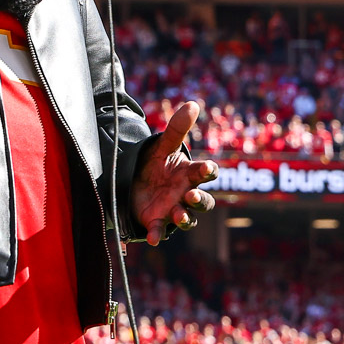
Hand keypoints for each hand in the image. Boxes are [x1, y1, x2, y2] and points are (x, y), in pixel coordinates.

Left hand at [132, 101, 217, 244]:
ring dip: (185, 218)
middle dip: (200, 199)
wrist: (136, 181)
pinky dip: (157, 235)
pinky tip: (152, 240)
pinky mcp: (157, 222)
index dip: (207, 171)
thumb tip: (192, 103)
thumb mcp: (163, 146)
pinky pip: (160, 231)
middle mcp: (186, 194)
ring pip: (187, 219)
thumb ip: (176, 129)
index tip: (206, 168)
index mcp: (190, 174)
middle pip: (203, 201)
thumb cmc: (157, 164)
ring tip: (178, 215)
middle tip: (191, 194)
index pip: (205, 173)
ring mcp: (173, 209)